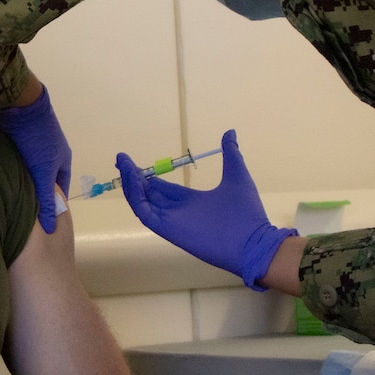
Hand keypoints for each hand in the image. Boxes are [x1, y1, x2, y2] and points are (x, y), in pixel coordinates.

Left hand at [0, 85, 71, 233]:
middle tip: (24, 211)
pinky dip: (13, 169)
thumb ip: (45, 198)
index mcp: (63, 159)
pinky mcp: (20, 137)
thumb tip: (51, 228)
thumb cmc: (38, 140)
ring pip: (30, 168)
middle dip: (36, 193)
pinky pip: (18, 159)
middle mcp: (52, 152)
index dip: (54, 202)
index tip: (43, 218)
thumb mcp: (43, 172)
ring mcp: (36, 143)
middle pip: (45, 178)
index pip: (61, 187)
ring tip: (11, 197)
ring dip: (23, 180)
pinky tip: (2, 178)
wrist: (21, 104)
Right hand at [116, 129, 296, 289]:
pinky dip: (136, 197)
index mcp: (191, 202)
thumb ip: (231, 154)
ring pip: (143, 202)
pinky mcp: (168, 230)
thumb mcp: (236, 175)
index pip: (163, 190)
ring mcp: (171, 222)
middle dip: (133, 178)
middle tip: (122, 160)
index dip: (148, 177)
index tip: (135, 164)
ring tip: (123, 164)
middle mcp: (177, 212)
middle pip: (149, 194)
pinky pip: (145, 213)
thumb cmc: (246, 212)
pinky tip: (133, 178)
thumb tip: (230, 133)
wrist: (253, 241)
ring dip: (131, 184)